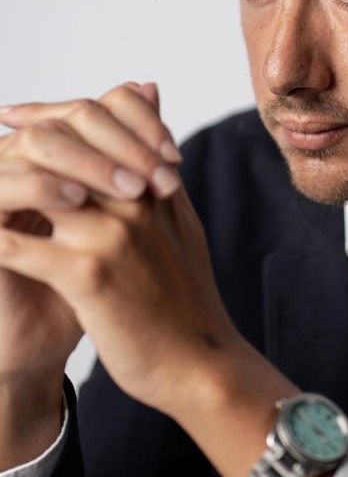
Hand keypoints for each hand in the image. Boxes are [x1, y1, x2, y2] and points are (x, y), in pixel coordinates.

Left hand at [0, 83, 181, 379]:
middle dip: (18, 140)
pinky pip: (22, 247)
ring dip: (1, 186)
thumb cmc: (186, 299)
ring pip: (40, 185)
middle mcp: (134, 200)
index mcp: (153, 185)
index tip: (15, 115)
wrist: (200, 364)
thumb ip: (158, 171)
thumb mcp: (179, 224)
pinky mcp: (90, 276)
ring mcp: (112, 235)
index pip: (102, 121)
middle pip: (64, 141)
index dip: (50, 112)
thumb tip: (154, 119)